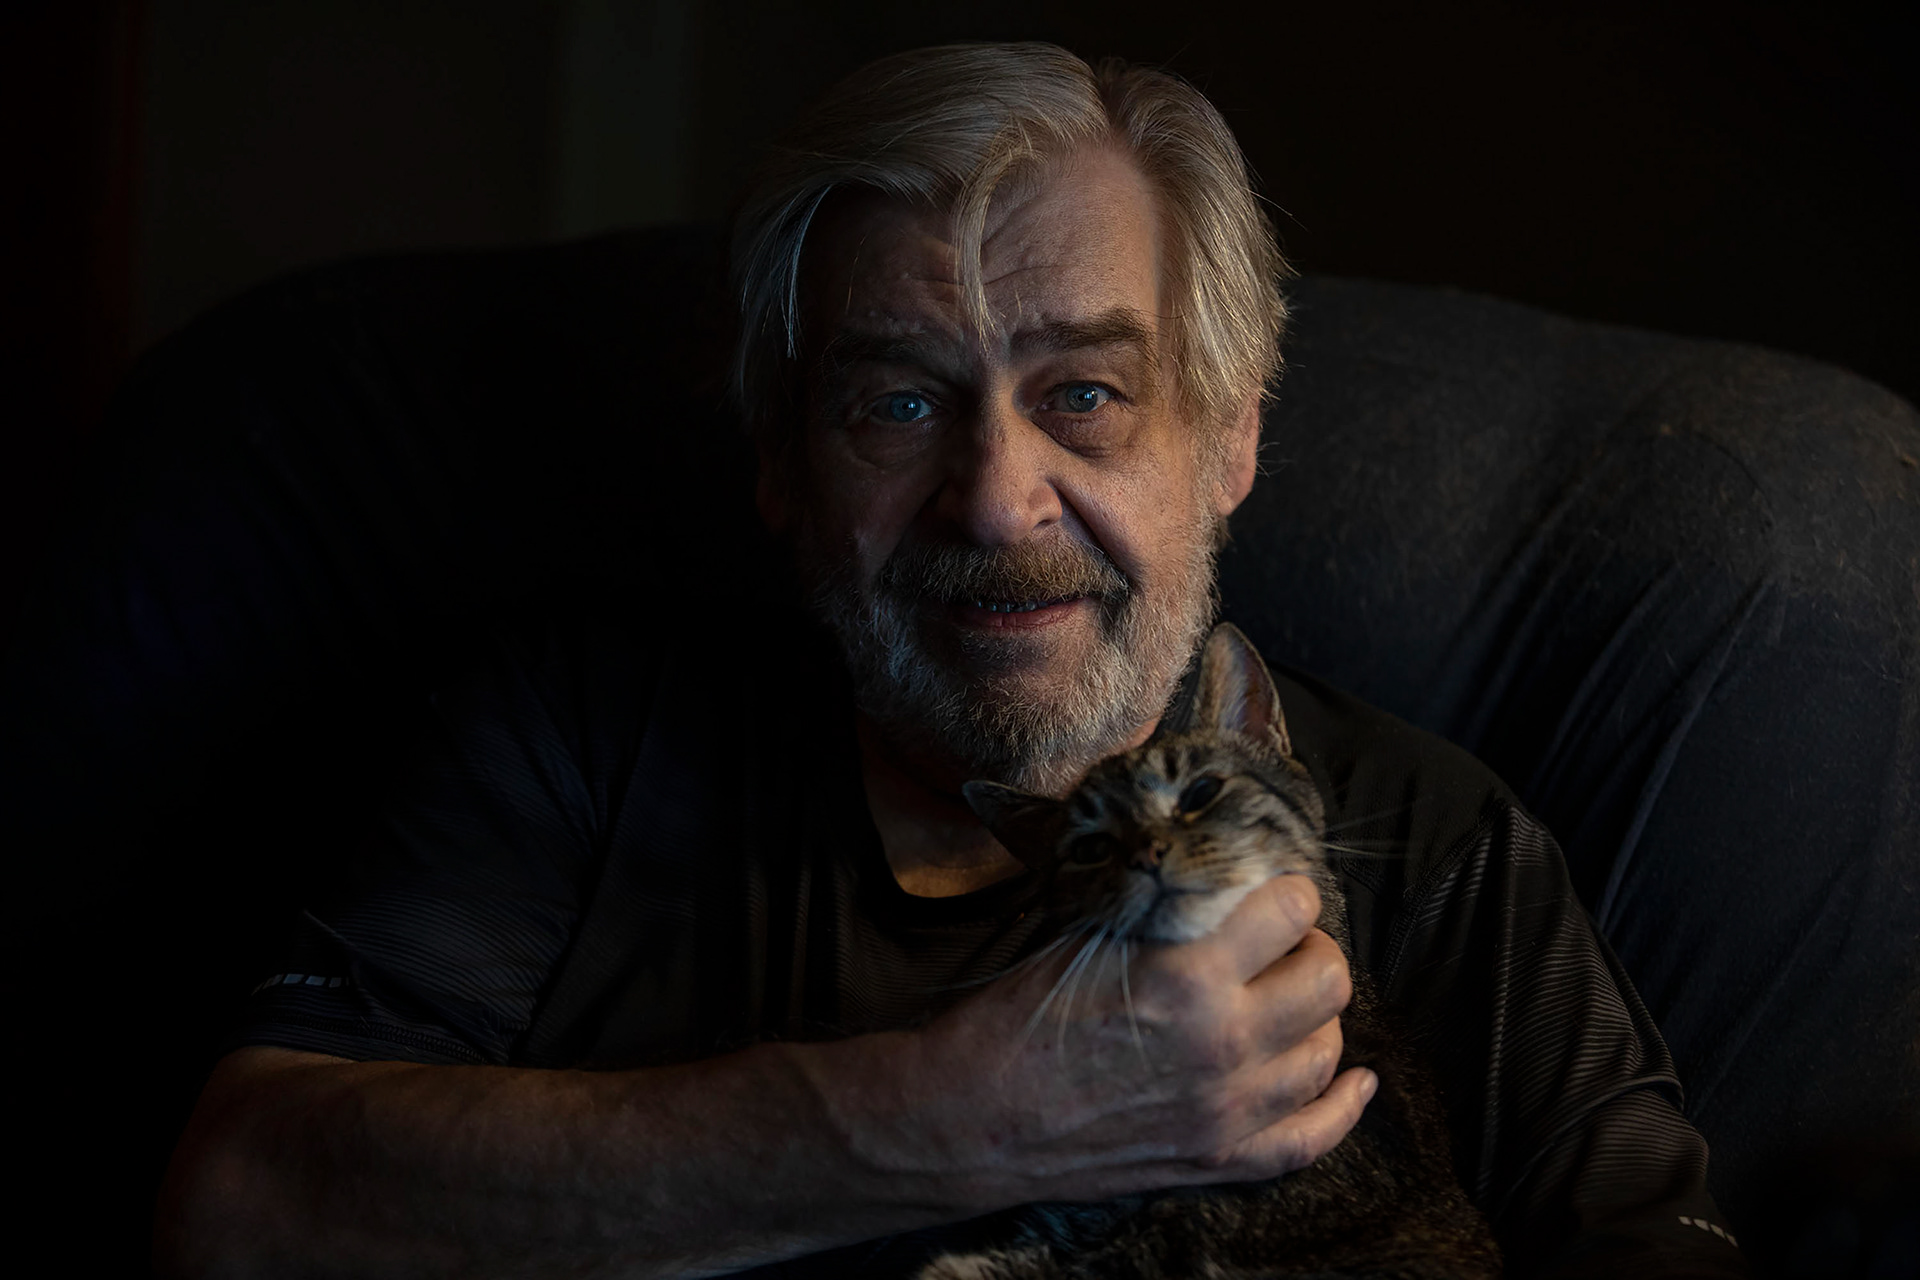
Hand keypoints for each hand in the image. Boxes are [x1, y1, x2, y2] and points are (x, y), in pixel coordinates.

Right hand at [876, 874, 1375, 1209]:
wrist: (973, 1117)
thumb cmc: (1016, 1021)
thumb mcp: (1085, 940)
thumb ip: (1159, 915)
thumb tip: (1207, 886)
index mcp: (1188, 975)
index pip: (1288, 911)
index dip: (1286, 891)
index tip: (1274, 892)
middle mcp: (1224, 1043)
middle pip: (1326, 981)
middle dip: (1312, 949)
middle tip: (1284, 945)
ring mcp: (1228, 1110)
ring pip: (1327, 1054)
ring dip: (1320, 1017)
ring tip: (1294, 999)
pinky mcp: (1218, 1159)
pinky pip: (1312, 1138)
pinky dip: (1344, 1107)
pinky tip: (1358, 1082)